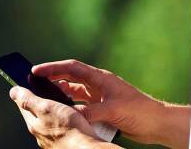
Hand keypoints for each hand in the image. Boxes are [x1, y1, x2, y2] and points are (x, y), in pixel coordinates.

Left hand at [10, 86, 98, 148]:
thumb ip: (28, 100)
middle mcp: (40, 133)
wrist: (86, 148)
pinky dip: (66, 116)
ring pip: (51, 118)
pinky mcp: (64, 140)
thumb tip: (13, 91)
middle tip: (53, 88)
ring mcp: (52, 138)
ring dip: (56, 107)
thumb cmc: (68, 129)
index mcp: (33, 124)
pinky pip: (62, 124)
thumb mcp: (46, 108)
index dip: (25, 91)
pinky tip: (74, 114)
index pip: (23, 104)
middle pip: (37, 111)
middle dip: (43, 98)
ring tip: (66, 100)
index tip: (30, 81)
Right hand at [32, 59, 174, 145]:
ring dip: (61, 95)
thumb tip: (70, 115)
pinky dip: (72, 109)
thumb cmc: (139, 111)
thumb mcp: (112, 110)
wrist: (156, 123)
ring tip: (45, 98)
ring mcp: (100, 97)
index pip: (71, 68)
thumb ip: (90, 112)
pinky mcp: (103, 109)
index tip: (35, 70)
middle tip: (34, 83)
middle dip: (52, 79)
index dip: (52, 68)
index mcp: (100, 78)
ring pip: (75, 93)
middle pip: (70, 78)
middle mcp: (99, 85)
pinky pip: (82, 107)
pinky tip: (64, 115)